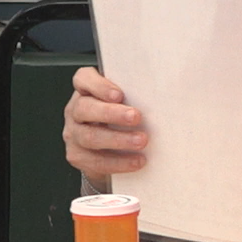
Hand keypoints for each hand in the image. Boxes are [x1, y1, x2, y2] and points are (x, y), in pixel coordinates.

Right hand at [63, 67, 147, 183]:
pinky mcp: (77, 156)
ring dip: (118, 139)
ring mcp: (74, 134)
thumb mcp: (127, 102)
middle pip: (85, 108)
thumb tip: (167, 93)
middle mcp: (75, 111)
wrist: (109, 152)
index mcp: (86, 91)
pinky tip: (136, 161)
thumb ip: (136, 95)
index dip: (98, 86)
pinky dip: (118, 162)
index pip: (83, 79)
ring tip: (141, 141)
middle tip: (136, 117)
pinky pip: (95, 160)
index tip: (119, 95)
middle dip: (112, 113)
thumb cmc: (122, 120)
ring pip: (90, 136)